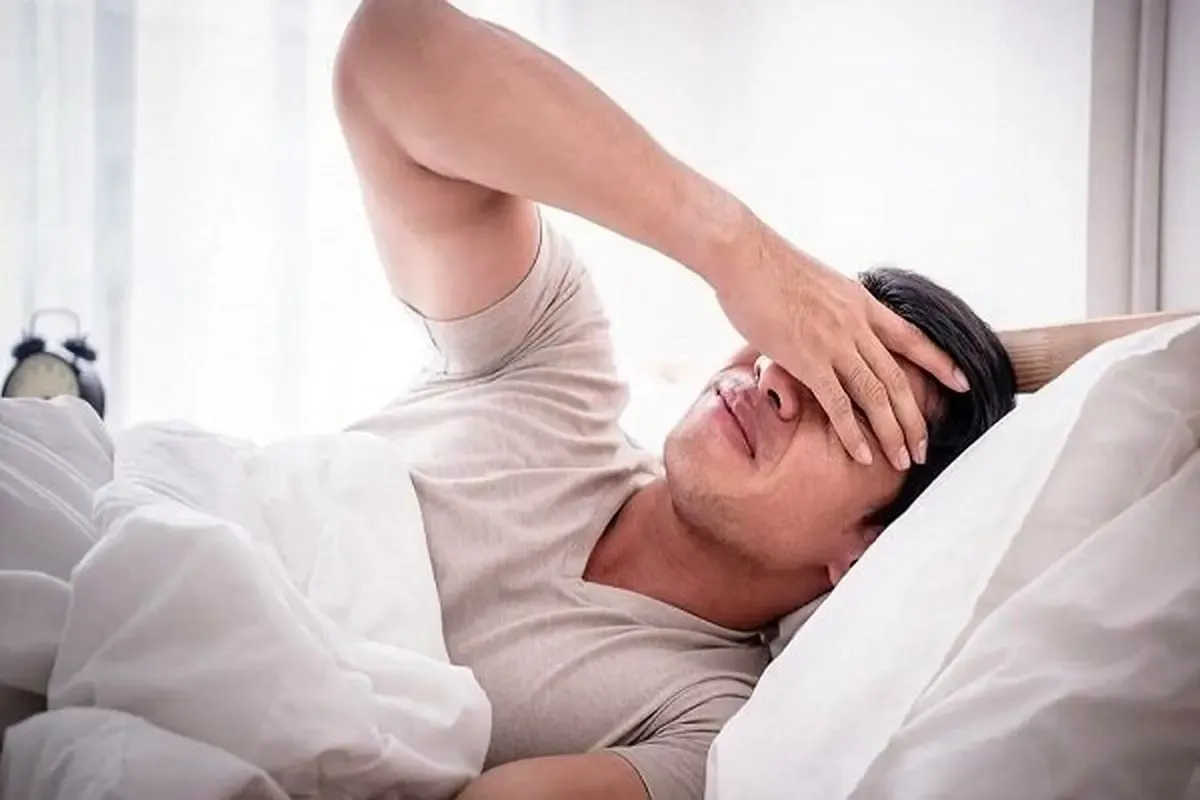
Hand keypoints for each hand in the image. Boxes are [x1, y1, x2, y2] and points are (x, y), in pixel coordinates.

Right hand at [714, 228, 968, 470]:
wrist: (744, 254)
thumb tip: (831, 318)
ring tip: (903, 459)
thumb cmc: (769, 267)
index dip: (939, 363)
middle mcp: (856, 325)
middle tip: (923, 447)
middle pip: (898, 379)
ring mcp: (834, 343)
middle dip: (915, 419)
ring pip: (876, 396)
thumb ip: (833, 307)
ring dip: (892, 433)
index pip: (912, 338)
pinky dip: (853, 433)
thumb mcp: (818, 283)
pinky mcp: (807, 359)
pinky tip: (862, 455)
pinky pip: (838, 404)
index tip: (962, 383)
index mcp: (861, 303)